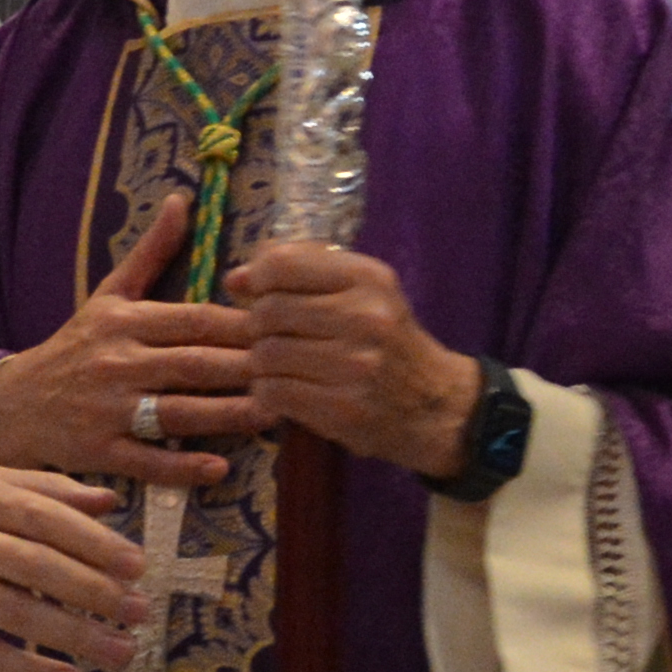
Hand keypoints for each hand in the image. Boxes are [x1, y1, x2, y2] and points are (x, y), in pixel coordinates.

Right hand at [0, 197, 258, 486]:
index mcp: (126, 322)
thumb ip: (151, 252)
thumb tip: (182, 200)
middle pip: (193, 365)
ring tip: (274, 414)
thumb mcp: (109, 295)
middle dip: (245, 369)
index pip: (194, 320)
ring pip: (177, 412)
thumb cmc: (75, 347)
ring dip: (227, 415)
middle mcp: (118, 363)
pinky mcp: (100, 451)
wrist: (14, 404)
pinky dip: (182, 467)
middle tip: (295, 371)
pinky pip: (147, 461)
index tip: (285, 328)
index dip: (241, 325)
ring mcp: (109, 410)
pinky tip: (219, 469)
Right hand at [0, 472, 146, 671]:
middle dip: (96, 593)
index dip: (97, 545)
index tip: (138, 568)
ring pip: (16, 614)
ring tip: (119, 652)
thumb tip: (109, 501)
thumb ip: (45, 489)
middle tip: (139, 613)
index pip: (47, 519)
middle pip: (38, 567)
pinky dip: (28, 671)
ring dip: (75, 636)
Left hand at [225, 241, 483, 474]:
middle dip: (260, 326)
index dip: (259, 279)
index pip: (283, 263)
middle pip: (269, 311)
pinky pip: (273, 391)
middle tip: (275, 338)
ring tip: (284, 367)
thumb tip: (235, 279)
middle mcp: (365, 317)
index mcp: (369, 278)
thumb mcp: (363, 293)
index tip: (262, 294)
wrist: (436, 405)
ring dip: (263, 363)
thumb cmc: (388, 343)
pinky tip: (288, 392)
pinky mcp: (343, 408)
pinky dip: (269, 393)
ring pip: (266, 354)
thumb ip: (302, 276)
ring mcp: (355, 365)